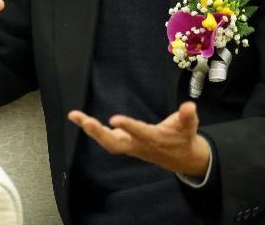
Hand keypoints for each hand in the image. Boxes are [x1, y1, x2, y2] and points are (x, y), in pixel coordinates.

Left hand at [68, 101, 210, 176]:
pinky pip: (104, 138)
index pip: (139, 132)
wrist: (181, 159)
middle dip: (99, 133)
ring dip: (90, 130)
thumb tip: (190, 105)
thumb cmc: (183, 138)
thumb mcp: (189, 127)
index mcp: (153, 139)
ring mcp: (129, 146)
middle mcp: (138, 145)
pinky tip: (78, 118)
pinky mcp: (124, 143)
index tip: (114, 119)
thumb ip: (188, 117)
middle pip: (115, 143)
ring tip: (74, 115)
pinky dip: (91, 129)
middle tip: (85, 121)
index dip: (128, 127)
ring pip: (107, 142)